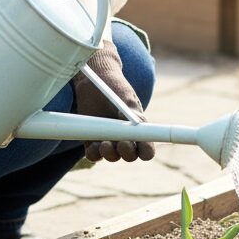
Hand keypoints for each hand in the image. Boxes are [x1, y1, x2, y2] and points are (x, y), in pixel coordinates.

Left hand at [72, 40, 153, 163]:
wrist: (96, 81)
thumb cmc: (116, 89)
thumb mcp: (127, 100)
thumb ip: (133, 114)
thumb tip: (137, 126)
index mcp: (138, 131)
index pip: (146, 149)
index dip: (146, 151)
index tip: (143, 150)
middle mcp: (124, 139)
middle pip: (129, 156)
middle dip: (127, 152)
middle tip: (122, 143)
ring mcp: (108, 141)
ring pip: (112, 156)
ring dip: (110, 154)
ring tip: (105, 143)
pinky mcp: (91, 140)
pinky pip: (94, 155)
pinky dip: (94, 153)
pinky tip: (94, 145)